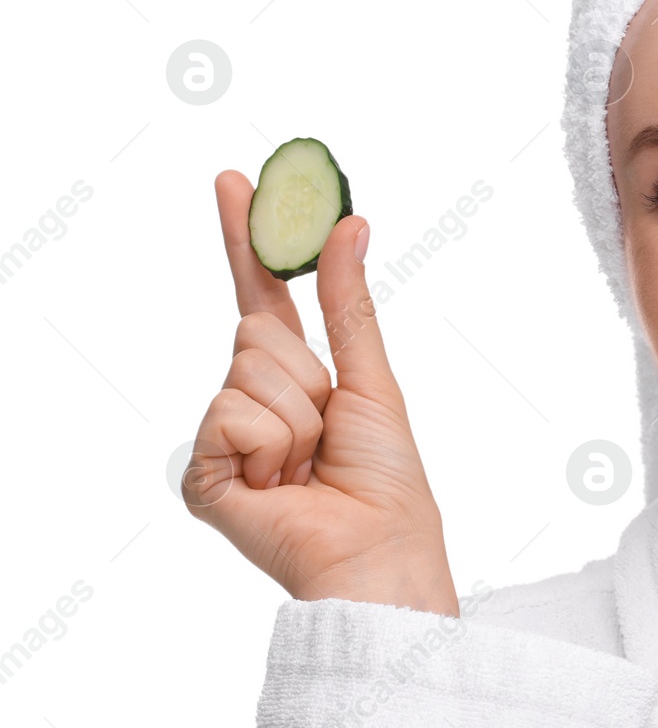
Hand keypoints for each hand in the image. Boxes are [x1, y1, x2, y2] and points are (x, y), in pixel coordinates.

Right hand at [182, 170, 458, 615]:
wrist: (377, 548)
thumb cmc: (385, 476)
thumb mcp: (371, 376)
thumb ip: (348, 302)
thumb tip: (350, 221)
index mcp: (294, 376)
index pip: (263, 293)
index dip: (248, 239)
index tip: (232, 179)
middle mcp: (251, 399)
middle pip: (256, 329)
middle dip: (305, 372)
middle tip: (327, 427)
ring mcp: (223, 436)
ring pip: (246, 369)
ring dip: (297, 416)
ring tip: (310, 463)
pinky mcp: (202, 473)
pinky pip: (229, 416)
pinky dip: (271, 445)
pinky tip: (280, 484)